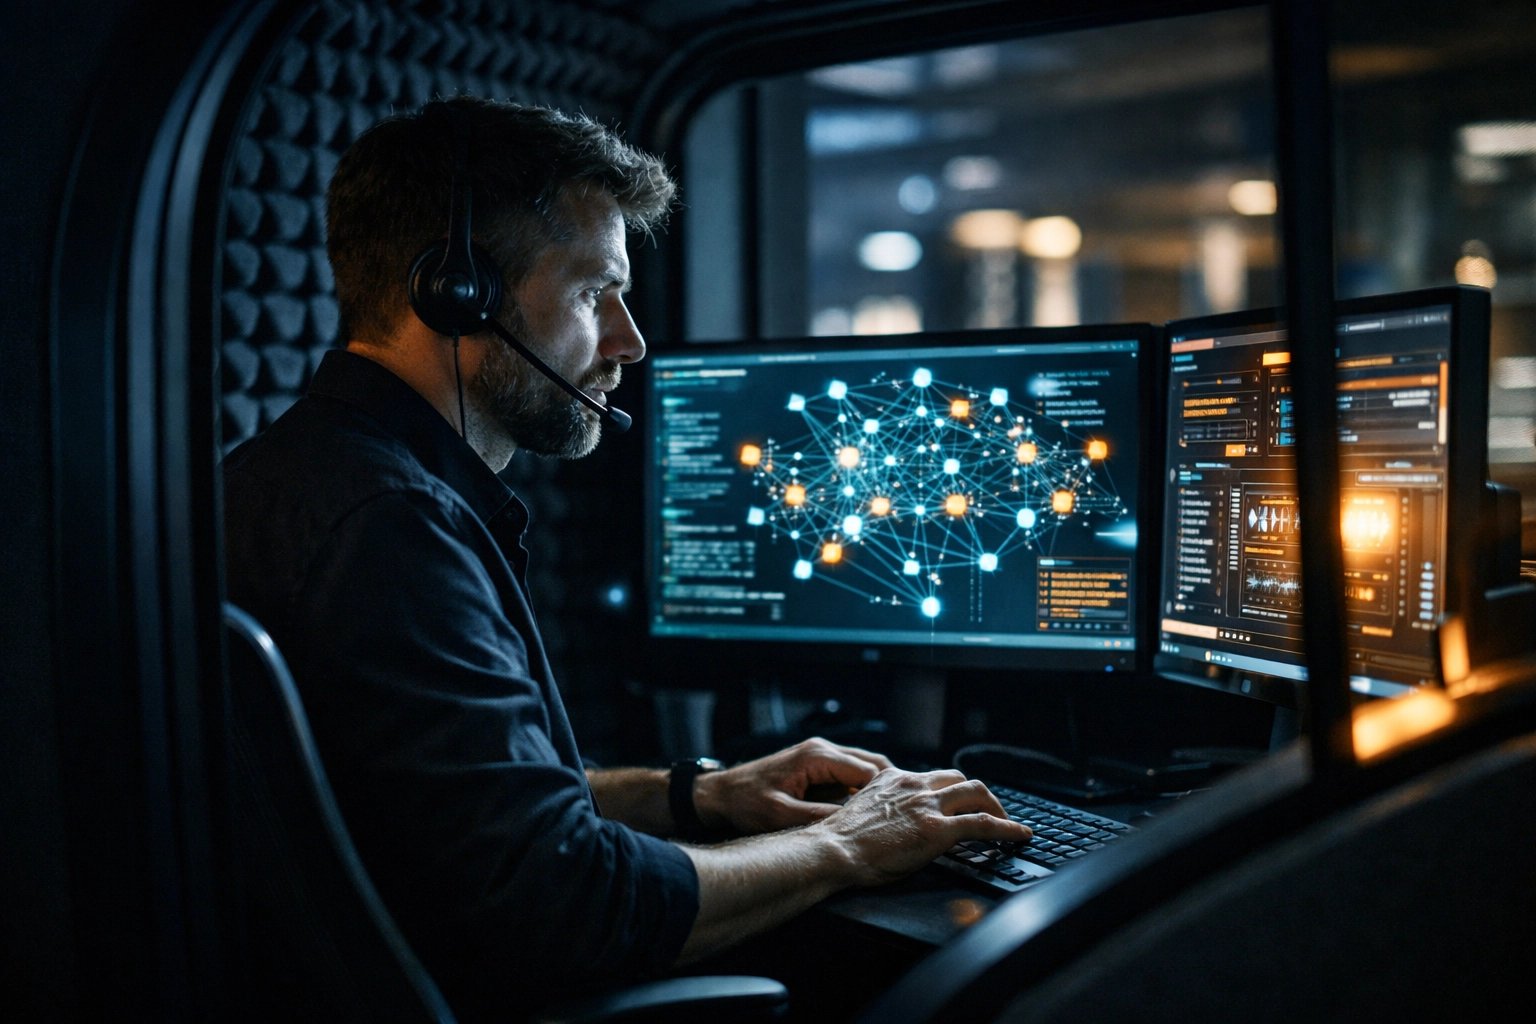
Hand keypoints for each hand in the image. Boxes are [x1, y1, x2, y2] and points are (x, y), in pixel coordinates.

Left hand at [691, 737, 893, 834]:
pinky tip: (870, 810)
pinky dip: (863, 789)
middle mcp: (822, 750)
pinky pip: (849, 774)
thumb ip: (816, 818)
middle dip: (890, 787)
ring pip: (863, 767)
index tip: (900, 814)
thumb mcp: (780, 815)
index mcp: (816, 756)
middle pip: (872, 763)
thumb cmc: (745, 802)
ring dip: (878, 788)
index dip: (887, 793)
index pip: (867, 770)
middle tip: (906, 812)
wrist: (720, 794)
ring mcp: (820, 756)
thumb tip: (852, 826)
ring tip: (893, 813)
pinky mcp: (817, 766)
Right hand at [810, 768, 1031, 886]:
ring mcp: (927, 805)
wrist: (832, 849)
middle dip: (979, 796)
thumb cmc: (840, 841)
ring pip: (976, 793)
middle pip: (960, 780)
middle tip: (989, 813)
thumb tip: (895, 821)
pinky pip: (983, 824)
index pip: (934, 777)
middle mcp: (914, 785)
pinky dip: (1007, 829)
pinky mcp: (936, 829)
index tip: (962, 801)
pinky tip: (1020, 836)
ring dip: (997, 808)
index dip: (954, 790)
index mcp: (894, 779)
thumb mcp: (864, 811)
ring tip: (1007, 825)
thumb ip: (885, 807)